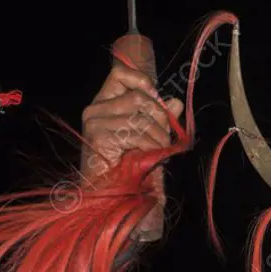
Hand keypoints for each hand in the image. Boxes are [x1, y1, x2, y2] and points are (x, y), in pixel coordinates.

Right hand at [80, 63, 183, 240]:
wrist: (111, 197)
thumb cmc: (128, 169)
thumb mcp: (149, 139)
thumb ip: (160, 119)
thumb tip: (176, 102)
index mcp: (104, 104)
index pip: (120, 74)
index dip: (141, 80)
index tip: (156, 96)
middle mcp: (95, 109)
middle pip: (140, 97)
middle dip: (160, 119)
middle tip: (163, 139)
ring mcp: (95, 122)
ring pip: (141, 117)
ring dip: (158, 137)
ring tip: (156, 152)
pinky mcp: (98, 135)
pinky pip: (136, 133)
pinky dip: (149, 147)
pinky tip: (147, 158)